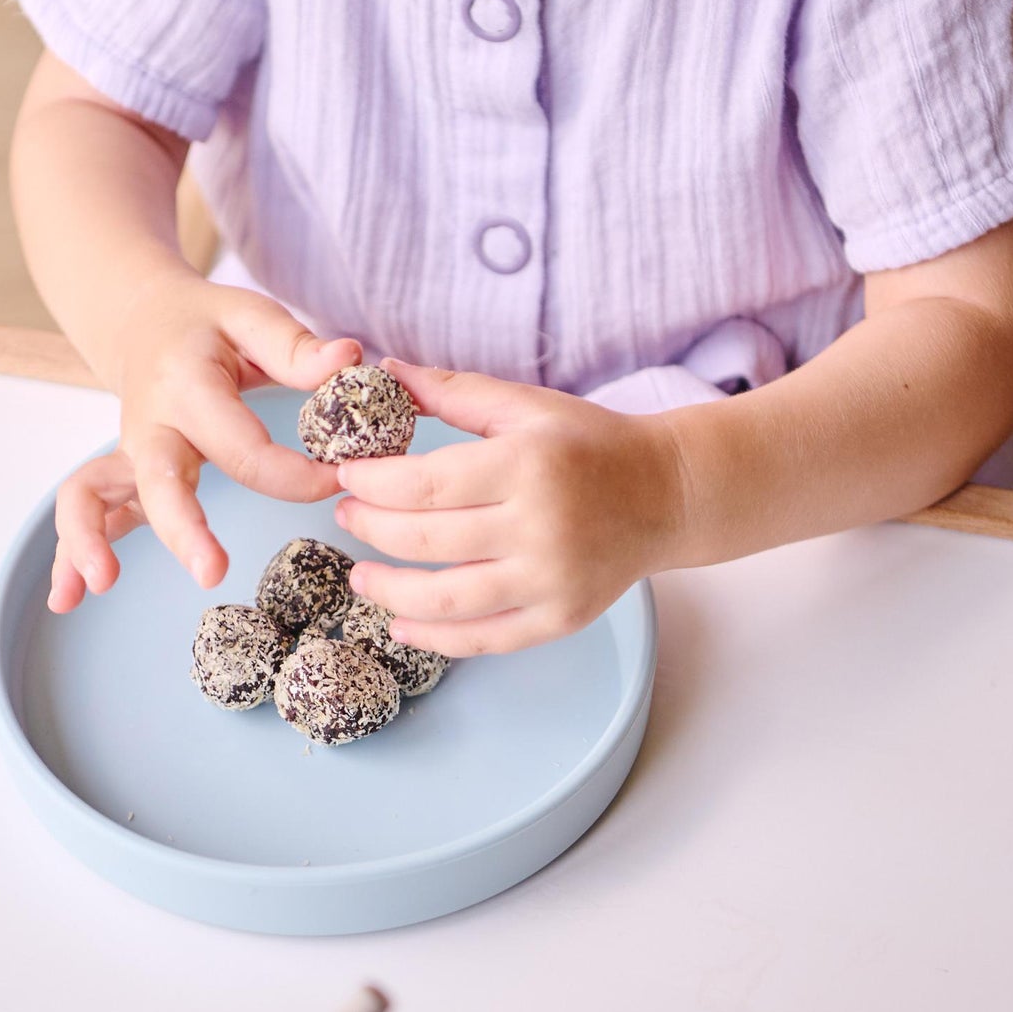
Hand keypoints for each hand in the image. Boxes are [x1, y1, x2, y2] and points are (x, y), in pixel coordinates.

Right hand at [49, 274, 361, 611]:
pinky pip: (86, 513)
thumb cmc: (207, 325)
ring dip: (88, 539)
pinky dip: (69, 557)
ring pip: (92, 494)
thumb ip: (295, 345)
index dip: (293, 475)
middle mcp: (150, 424)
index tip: (336, 482)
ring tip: (100, 585)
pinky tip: (69, 600)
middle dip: (182, 527)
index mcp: (187, 385)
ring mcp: (127, 454)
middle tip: (212, 571)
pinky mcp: (118, 478)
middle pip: (158, 479)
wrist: (143, 319)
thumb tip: (349, 357)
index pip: (241, 446)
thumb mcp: (250, 316)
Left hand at [332, 361, 686, 655]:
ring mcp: (551, 580)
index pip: (425, 484)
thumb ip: (454, 391)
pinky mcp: (561, 618)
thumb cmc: (591, 444)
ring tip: (360, 575)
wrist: (667, 495)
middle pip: (426, 541)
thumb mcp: (526, 406)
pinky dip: (434, 637)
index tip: (345, 476)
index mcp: (527, 465)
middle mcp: (540, 527)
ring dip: (388, 591)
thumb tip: (384, 372)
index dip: (372, 484)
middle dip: (370, 529)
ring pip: (447, 600)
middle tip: (345, 516)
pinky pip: (483, 639)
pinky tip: (400, 622)